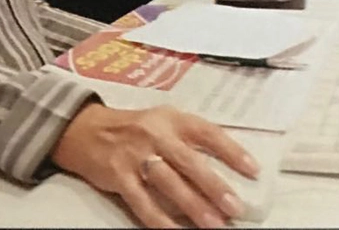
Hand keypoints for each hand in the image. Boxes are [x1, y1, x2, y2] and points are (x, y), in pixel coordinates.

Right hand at [51, 103, 259, 228]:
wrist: (86, 129)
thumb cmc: (133, 128)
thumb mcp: (163, 121)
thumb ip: (189, 138)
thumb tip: (224, 166)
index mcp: (172, 119)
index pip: (208, 132)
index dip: (232, 151)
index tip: (253, 170)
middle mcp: (155, 134)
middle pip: (189, 162)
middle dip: (214, 186)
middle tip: (235, 206)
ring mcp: (136, 155)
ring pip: (169, 183)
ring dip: (193, 206)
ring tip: (214, 225)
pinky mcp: (119, 176)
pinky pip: (142, 202)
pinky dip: (160, 221)